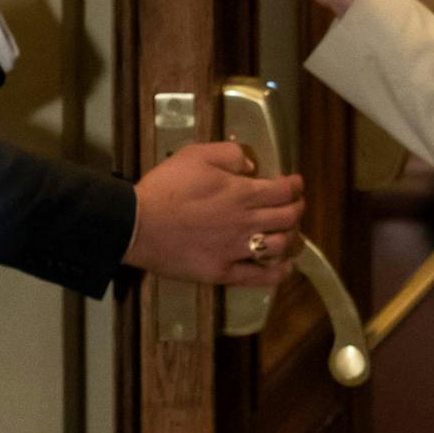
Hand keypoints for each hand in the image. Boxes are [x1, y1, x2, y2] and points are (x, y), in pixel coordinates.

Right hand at [123, 140, 305, 286]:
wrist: (136, 224)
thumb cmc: (166, 187)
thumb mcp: (196, 154)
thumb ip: (230, 154)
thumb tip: (251, 166)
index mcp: (242, 193)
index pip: (284, 190)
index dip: (295, 186)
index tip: (295, 184)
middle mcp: (246, 222)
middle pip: (288, 217)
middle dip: (297, 208)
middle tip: (295, 205)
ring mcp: (235, 249)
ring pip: (280, 246)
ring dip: (290, 237)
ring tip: (287, 232)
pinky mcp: (222, 272)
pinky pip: (259, 277)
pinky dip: (277, 273)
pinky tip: (283, 268)